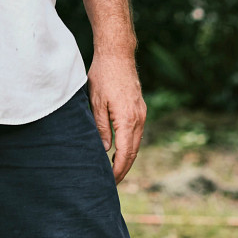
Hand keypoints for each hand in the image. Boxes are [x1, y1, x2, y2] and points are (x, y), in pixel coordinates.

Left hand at [87, 48, 146, 180]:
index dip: (118, 170)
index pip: (125, 153)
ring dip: (127, 158)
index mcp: (127, 119)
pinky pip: (136, 133)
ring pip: (136, 143)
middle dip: (123, 168)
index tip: (109, 182)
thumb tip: (104, 150)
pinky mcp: (139, 108)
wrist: (118, 54)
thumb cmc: (103, 76)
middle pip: (133, 152)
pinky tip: (119, 150)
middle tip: (111, 183)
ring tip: (114, 170)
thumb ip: (100, 128)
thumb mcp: (95, 103)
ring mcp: (141, 113)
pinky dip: (129, 145)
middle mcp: (138, 118)